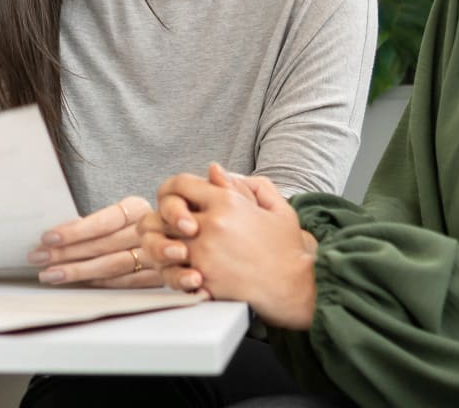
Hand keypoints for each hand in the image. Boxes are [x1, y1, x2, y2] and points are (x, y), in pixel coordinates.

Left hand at [27, 196, 160, 286]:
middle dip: (67, 253)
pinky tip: (78, 284)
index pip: (104, 220)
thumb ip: (95, 223)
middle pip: (104, 245)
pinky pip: (125, 283)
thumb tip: (55, 237)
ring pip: (112, 266)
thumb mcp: (122, 213)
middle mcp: (150, 230)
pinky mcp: (160, 276)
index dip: (75, 230)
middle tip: (38, 257)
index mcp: (137, 208)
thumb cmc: (137, 224)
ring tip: (50, 274)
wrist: (181, 236)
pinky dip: (100, 283)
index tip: (47, 237)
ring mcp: (157, 255)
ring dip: (78, 271)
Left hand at [139, 164, 316, 328]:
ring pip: (162, 245)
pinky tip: (186, 272)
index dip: (174, 191)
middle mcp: (210, 226)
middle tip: (175, 229)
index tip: (180, 202)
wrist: (296, 288)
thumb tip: (214, 170)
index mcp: (226, 202)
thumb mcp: (275, 207)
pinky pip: (172, 273)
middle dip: (165, 221)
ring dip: (165, 247)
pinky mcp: (203, 281)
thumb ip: (244, 184)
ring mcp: (204, 255)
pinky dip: (174, 272)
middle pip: (163, 215)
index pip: (179, 184)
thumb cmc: (287, 248)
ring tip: (178, 252)